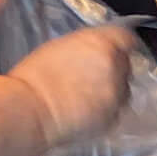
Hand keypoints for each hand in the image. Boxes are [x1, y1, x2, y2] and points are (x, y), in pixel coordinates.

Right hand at [8, 25, 133, 146]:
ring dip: (112, 90)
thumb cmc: (35, 76)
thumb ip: (86, 46)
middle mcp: (115, 65)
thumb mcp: (60, 47)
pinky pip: (116, 110)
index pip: (126, 38)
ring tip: (89, 96)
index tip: (114, 49)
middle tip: (93, 76)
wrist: (30, 110)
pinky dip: (106, 109)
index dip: (119, 44)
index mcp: (100, 43)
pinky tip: (87, 111)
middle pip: (125, 63)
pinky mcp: (113, 117)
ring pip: (124, 88)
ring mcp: (117, 93)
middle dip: (114, 67)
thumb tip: (94, 51)